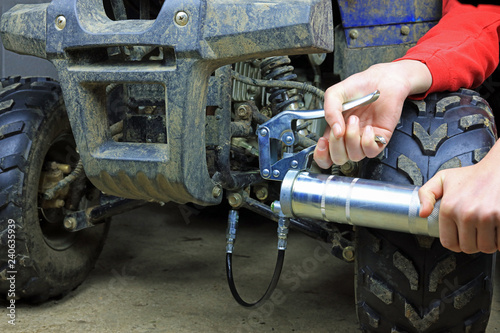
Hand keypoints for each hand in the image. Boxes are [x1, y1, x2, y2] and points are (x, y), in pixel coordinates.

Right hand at [314, 60, 431, 167]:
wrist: (383, 80)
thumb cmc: (361, 85)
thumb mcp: (335, 93)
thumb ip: (329, 110)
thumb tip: (334, 130)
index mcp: (336, 129)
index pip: (326, 153)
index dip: (321, 155)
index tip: (322, 143)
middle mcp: (349, 137)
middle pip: (338, 158)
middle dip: (336, 145)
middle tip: (339, 129)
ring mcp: (364, 139)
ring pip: (354, 156)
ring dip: (352, 138)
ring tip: (355, 120)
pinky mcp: (380, 138)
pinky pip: (371, 152)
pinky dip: (367, 141)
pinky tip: (368, 127)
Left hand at [419, 145, 499, 252]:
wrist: (498, 168)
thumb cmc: (472, 175)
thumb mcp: (442, 179)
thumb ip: (426, 194)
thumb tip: (423, 214)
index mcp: (448, 207)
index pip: (449, 242)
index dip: (455, 243)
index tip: (460, 239)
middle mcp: (466, 213)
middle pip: (468, 248)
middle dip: (472, 244)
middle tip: (475, 233)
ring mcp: (486, 216)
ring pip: (486, 247)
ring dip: (488, 243)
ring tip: (487, 231)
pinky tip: (497, 229)